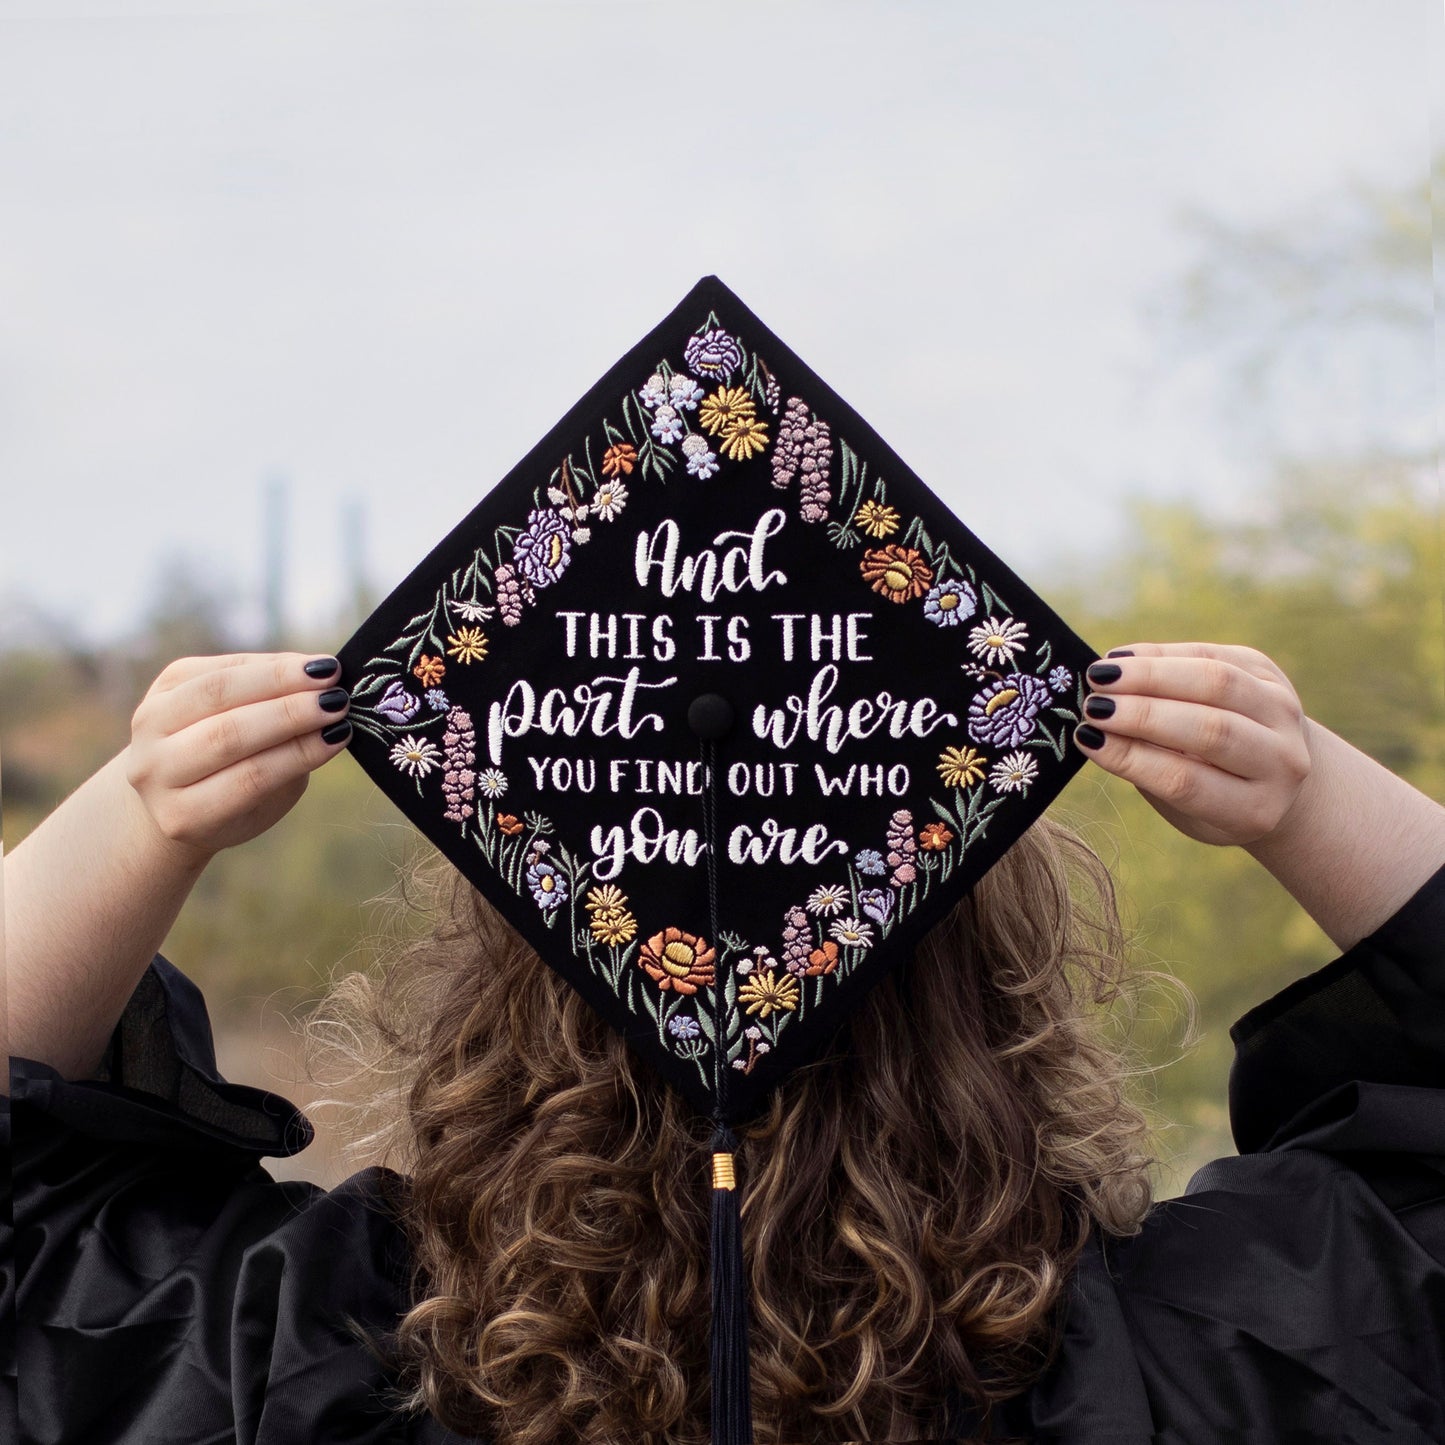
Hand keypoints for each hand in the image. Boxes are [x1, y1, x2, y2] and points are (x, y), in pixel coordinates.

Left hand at [124, 652, 351, 860]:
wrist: (175, 787)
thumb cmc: (236, 798)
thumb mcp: (266, 802)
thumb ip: (290, 764)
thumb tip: (331, 718)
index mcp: (184, 815)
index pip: (249, 778)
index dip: (297, 753)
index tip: (341, 734)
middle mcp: (155, 770)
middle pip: (227, 734)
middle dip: (289, 713)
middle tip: (337, 700)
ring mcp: (149, 726)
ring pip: (216, 693)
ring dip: (277, 679)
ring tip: (324, 673)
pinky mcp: (160, 687)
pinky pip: (215, 668)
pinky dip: (263, 664)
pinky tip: (301, 665)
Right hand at [1070, 642, 1312, 846]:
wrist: (1277, 774)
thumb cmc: (1210, 795)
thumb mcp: (1184, 806)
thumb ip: (1148, 768)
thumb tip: (1094, 728)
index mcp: (1254, 809)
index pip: (1186, 781)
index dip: (1133, 758)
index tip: (1087, 738)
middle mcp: (1281, 761)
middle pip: (1209, 729)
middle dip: (1142, 714)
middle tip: (1091, 704)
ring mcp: (1282, 711)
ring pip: (1216, 682)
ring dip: (1151, 675)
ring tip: (1101, 675)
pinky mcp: (1270, 672)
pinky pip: (1212, 655)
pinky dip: (1163, 654)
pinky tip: (1121, 658)